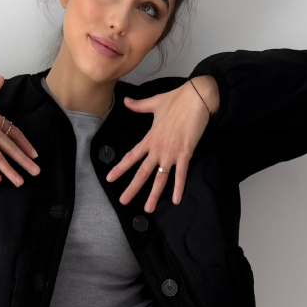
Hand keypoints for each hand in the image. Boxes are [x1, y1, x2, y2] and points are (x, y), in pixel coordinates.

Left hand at [106, 76, 218, 210]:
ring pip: (160, 178)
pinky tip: (177, 200)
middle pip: (142, 172)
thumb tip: (125, 101)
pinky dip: (179, 188)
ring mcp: (171, 153)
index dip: (120, 169)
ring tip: (148, 208)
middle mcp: (157, 149)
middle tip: (123, 201)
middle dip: (132, 188)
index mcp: (149, 139)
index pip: (131, 156)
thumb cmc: (176, 99)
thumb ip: (139, 105)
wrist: (197, 97)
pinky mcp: (185, 153)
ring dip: (154, 195)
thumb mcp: (154, 102)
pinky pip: (181, 174)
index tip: (109, 179)